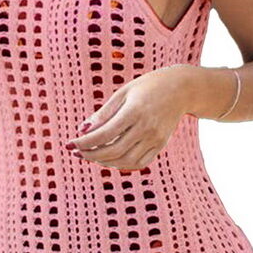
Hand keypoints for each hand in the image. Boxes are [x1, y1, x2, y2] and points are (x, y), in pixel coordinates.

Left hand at [64, 65, 195, 170]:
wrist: (182, 88)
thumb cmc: (148, 86)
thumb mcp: (123, 92)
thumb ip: (104, 113)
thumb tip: (83, 130)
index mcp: (135, 111)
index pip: (104, 134)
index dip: (85, 142)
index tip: (70, 144)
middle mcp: (146, 127)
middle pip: (114, 151)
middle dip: (91, 154)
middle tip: (76, 152)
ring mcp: (156, 138)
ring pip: (126, 161)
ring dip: (105, 162)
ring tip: (91, 156)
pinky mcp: (161, 145)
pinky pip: (139, 163)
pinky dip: (123, 165)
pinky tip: (110, 159)